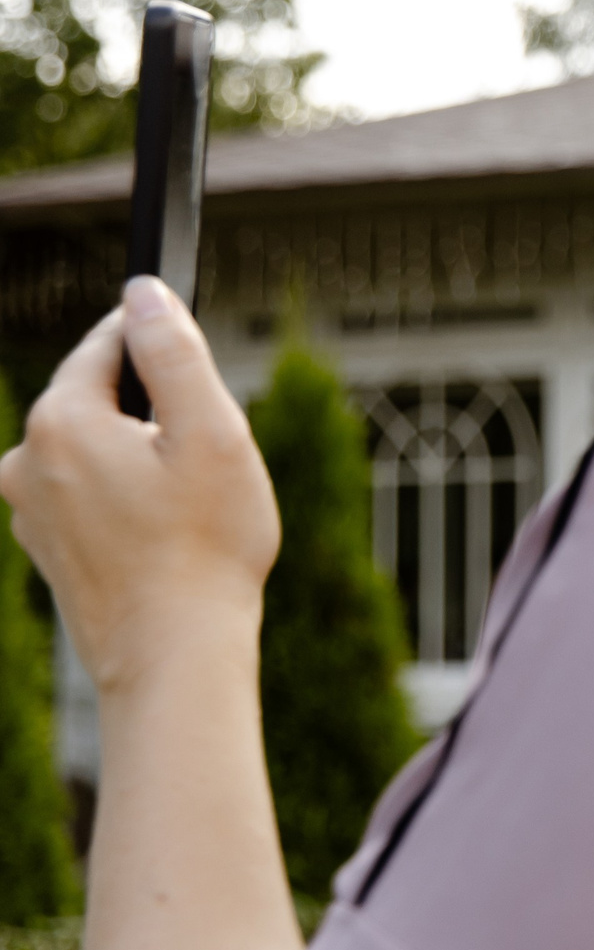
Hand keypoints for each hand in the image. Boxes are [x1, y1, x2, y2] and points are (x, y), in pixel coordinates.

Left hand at [0, 277, 278, 694]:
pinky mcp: (46, 547)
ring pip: (97, 446)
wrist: (173, 656)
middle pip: (100, 396)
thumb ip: (174, 353)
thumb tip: (144, 294)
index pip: (107, 343)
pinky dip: (131, 496)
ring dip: (145, 455)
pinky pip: (91, 491)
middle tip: (211, 453)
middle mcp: (26, 462)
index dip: (160, 340)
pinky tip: (171, 532)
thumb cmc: (204, 544)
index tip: (200, 359)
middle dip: (158, 409)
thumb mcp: (211, 431)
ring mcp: (30, 510)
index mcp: (61, 422)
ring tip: (194, 502)